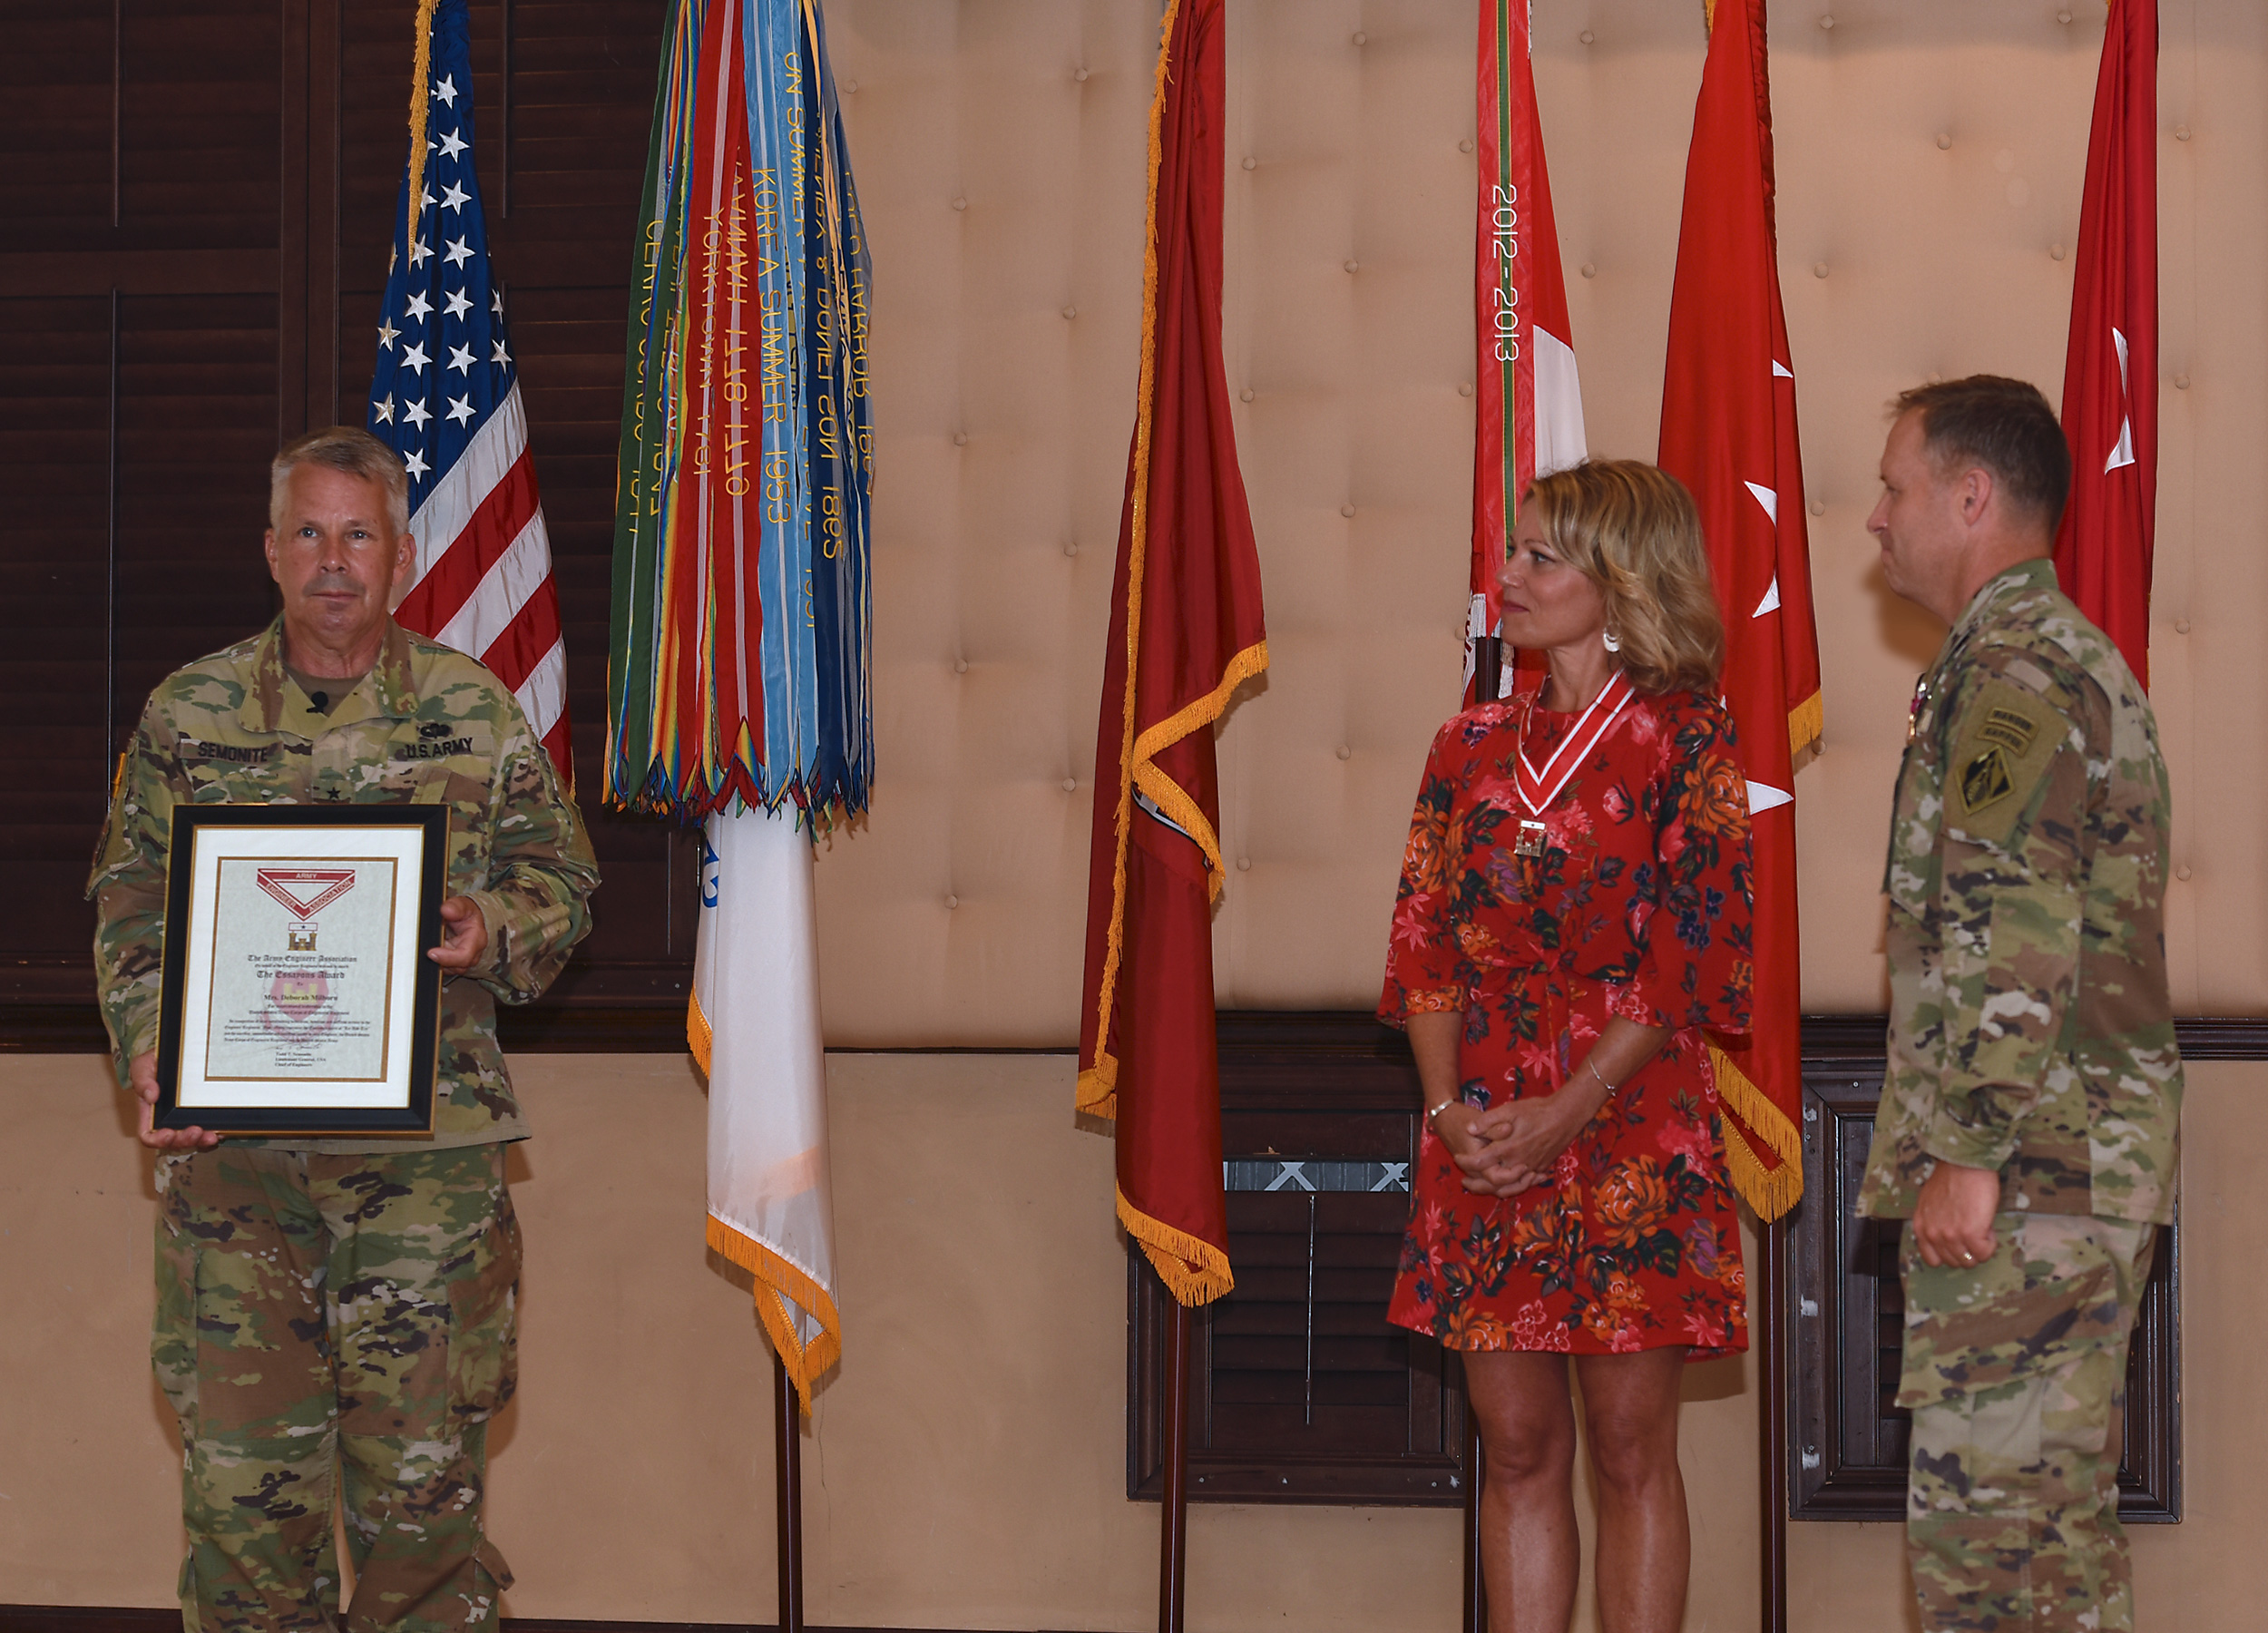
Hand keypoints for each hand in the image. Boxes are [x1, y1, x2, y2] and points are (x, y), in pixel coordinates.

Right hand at [128, 1051, 219, 1151]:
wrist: (178, 1053)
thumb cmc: (156, 1062)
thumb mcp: (143, 1066)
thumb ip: (142, 1080)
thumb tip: (151, 1096)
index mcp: (151, 1113)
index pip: (149, 1136)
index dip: (158, 1140)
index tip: (168, 1134)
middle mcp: (169, 1119)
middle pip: (175, 1141)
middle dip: (185, 1140)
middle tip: (195, 1132)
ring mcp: (187, 1117)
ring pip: (194, 1139)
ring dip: (202, 1140)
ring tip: (212, 1135)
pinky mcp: (204, 1113)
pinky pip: (210, 1128)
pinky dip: (216, 1131)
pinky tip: (222, 1128)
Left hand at [428, 895, 488, 969]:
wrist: (468, 919)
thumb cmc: (468, 914)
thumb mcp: (464, 905)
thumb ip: (456, 906)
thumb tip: (446, 910)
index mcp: (477, 939)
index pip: (464, 956)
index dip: (447, 957)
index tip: (431, 952)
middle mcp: (473, 953)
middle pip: (456, 967)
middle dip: (439, 960)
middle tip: (427, 950)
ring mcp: (463, 960)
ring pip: (448, 969)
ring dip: (437, 960)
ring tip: (431, 945)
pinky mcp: (454, 964)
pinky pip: (443, 967)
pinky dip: (435, 960)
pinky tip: (432, 949)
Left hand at [1455, 1096, 1583, 1196]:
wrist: (1566, 1116)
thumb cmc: (1537, 1110)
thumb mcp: (1510, 1109)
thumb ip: (1488, 1121)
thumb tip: (1469, 1129)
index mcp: (1507, 1148)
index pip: (1478, 1162)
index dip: (1464, 1162)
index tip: (1456, 1157)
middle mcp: (1518, 1163)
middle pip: (1491, 1182)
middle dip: (1475, 1184)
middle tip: (1464, 1182)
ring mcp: (1531, 1168)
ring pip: (1508, 1187)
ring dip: (1492, 1189)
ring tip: (1481, 1186)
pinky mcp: (1540, 1168)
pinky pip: (1524, 1184)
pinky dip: (1512, 1187)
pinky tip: (1504, 1183)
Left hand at [1910, 1159, 2000, 1267]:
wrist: (1964, 1164)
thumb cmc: (1950, 1179)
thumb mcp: (1929, 1204)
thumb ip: (1933, 1223)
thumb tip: (1946, 1238)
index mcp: (1921, 1228)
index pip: (1932, 1260)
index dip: (1949, 1253)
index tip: (1959, 1241)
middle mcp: (1933, 1235)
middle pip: (1954, 1262)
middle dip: (1967, 1250)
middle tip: (1973, 1229)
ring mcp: (1951, 1236)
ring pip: (1970, 1261)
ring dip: (1979, 1247)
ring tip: (1980, 1226)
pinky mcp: (1970, 1234)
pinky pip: (1984, 1253)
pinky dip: (1990, 1244)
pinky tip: (1987, 1225)